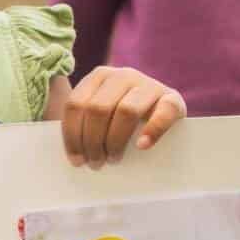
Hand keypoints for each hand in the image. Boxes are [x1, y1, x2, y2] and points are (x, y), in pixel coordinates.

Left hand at [59, 66, 186, 168]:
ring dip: (115, 141)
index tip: (76, 160)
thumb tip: (66, 137)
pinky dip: (152, 131)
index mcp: (99, 76)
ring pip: (125, 111)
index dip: (72, 136)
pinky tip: (142, 146)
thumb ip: (78, 118)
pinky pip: (163, 112)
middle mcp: (122, 75)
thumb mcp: (97, 113)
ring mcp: (149, 84)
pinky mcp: (173, 98)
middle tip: (96, 163)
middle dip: (92, 142)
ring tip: (113, 159)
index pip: (75, 105)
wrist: (162, 115)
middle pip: (97, 109)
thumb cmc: (119, 122)